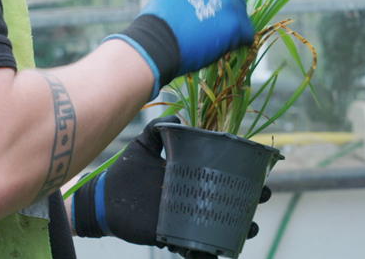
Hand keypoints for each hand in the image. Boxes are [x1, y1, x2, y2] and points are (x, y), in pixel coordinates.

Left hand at [72, 116, 269, 257]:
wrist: (101, 200)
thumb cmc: (123, 172)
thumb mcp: (142, 146)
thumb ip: (157, 130)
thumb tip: (178, 119)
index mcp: (189, 178)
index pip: (221, 176)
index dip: (243, 176)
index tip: (261, 172)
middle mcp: (190, 200)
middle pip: (227, 203)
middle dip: (249, 203)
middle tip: (262, 196)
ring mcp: (183, 220)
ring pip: (216, 229)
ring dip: (236, 231)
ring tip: (249, 228)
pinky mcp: (170, 236)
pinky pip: (193, 249)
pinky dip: (206, 254)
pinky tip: (218, 252)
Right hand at [105, 0, 253, 98]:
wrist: (156, 41)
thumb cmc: (156, 23)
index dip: (215, 1)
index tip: (209, 13)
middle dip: (228, 12)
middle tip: (218, 29)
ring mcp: (228, 3)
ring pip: (242, 15)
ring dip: (234, 27)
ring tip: (221, 41)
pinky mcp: (235, 24)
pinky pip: (247, 34)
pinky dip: (240, 42)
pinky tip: (228, 49)